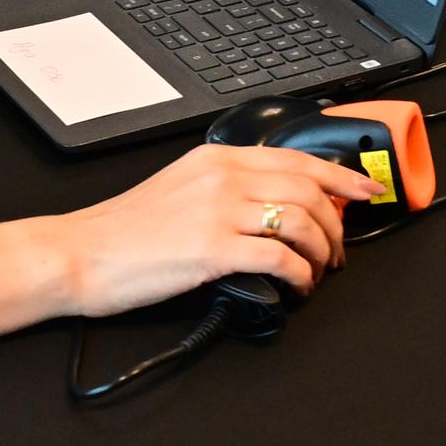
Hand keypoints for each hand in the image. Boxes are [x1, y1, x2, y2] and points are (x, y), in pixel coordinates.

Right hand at [53, 143, 375, 316]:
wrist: (80, 253)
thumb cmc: (124, 230)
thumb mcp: (179, 187)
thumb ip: (223, 187)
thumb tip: (270, 205)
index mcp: (215, 157)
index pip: (295, 158)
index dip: (340, 176)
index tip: (364, 190)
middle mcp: (221, 176)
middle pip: (308, 188)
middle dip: (337, 221)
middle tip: (341, 248)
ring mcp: (218, 210)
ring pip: (301, 220)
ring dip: (322, 251)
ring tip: (319, 272)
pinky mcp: (213, 249)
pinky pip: (280, 258)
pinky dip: (300, 276)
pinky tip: (296, 288)